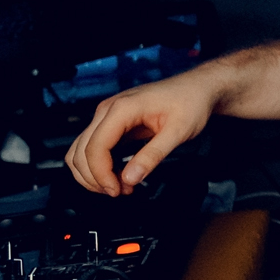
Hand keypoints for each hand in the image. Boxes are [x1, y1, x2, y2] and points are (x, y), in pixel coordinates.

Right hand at [63, 71, 222, 196]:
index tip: (116, 191)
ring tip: (120, 186)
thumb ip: (153, 155)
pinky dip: (99, 166)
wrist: (198, 88)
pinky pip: (93, 147)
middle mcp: (108, 109)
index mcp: (122, 108)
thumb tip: (129, 178)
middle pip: (81, 151)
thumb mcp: (179, 132)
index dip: (101, 175)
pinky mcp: (112, 123)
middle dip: (96, 178)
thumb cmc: (191, 102)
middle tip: (121, 191)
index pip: (95, 147)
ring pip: (81, 151)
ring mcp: (107, 115)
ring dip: (93, 174)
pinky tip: (119, 176)